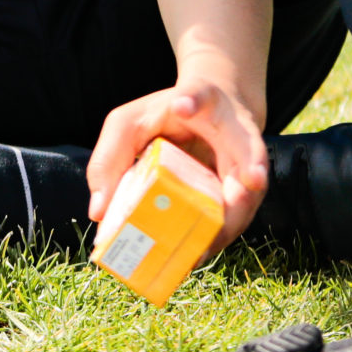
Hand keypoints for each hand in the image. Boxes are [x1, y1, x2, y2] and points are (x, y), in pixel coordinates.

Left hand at [87, 72, 271, 250]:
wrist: (211, 118)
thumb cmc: (165, 120)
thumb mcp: (130, 125)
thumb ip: (109, 158)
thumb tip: (99, 212)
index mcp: (204, 102)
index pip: (200, 95)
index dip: (193, 100)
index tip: (182, 105)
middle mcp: (234, 131)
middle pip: (249, 145)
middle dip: (251, 163)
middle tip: (252, 181)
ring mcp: (246, 166)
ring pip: (248, 192)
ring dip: (233, 217)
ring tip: (208, 243)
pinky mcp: (245, 196)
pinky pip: (234, 219)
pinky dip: (215, 239)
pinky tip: (193, 257)